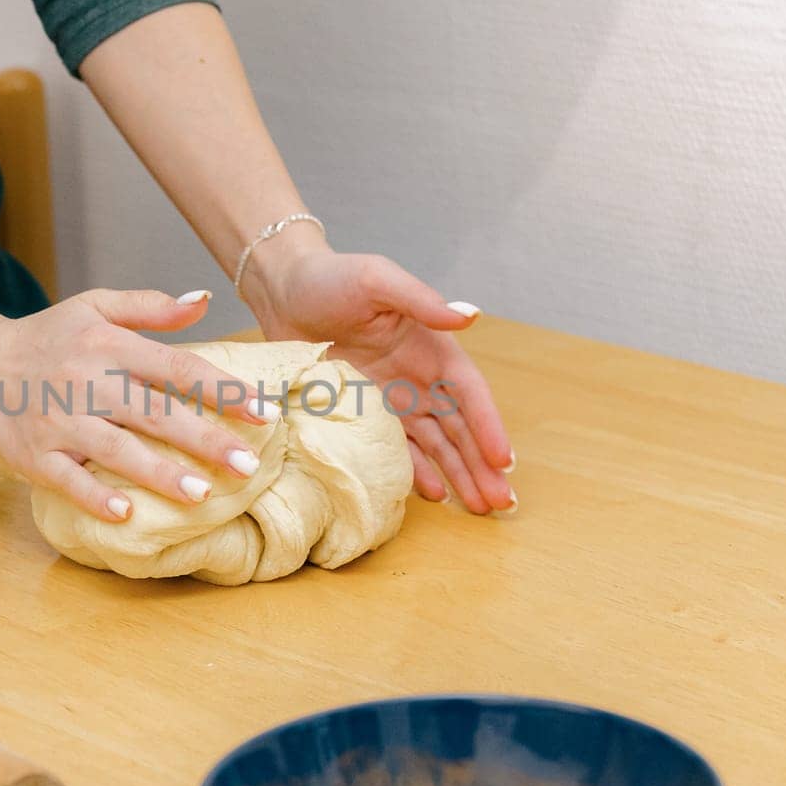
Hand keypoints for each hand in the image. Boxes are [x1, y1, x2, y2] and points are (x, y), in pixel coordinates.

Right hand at [0, 289, 275, 521]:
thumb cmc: (48, 338)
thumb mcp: (94, 307)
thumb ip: (150, 306)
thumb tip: (204, 301)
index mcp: (109, 346)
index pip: (177, 367)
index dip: (222, 390)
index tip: (264, 412)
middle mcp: (87, 382)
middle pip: (155, 412)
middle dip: (204, 440)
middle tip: (248, 466)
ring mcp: (60, 422)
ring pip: (116, 450)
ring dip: (159, 473)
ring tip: (201, 494)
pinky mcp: (35, 455)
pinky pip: (68, 479)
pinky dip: (95, 496)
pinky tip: (126, 514)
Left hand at [241, 233, 514, 513]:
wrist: (283, 291)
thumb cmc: (332, 277)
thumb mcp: (377, 280)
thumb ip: (421, 300)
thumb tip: (470, 316)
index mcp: (430, 346)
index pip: (469, 393)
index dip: (488, 427)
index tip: (503, 461)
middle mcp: (418, 377)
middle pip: (460, 428)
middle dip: (482, 464)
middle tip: (503, 503)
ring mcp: (392, 399)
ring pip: (436, 444)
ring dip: (459, 474)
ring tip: (480, 508)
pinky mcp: (363, 414)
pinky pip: (398, 448)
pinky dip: (418, 471)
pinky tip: (436, 494)